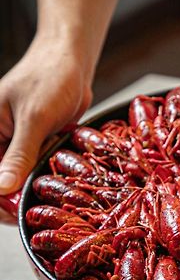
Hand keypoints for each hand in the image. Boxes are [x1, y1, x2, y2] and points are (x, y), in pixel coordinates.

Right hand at [0, 36, 91, 220]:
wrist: (72, 65)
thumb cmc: (50, 81)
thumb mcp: (34, 118)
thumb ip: (18, 155)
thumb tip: (2, 188)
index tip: (13, 214)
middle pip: (2, 179)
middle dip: (16, 194)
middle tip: (34, 204)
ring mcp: (19, 143)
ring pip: (22, 176)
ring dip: (34, 184)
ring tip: (48, 185)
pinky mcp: (38, 144)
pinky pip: (38, 166)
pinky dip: (47, 173)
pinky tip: (57, 175)